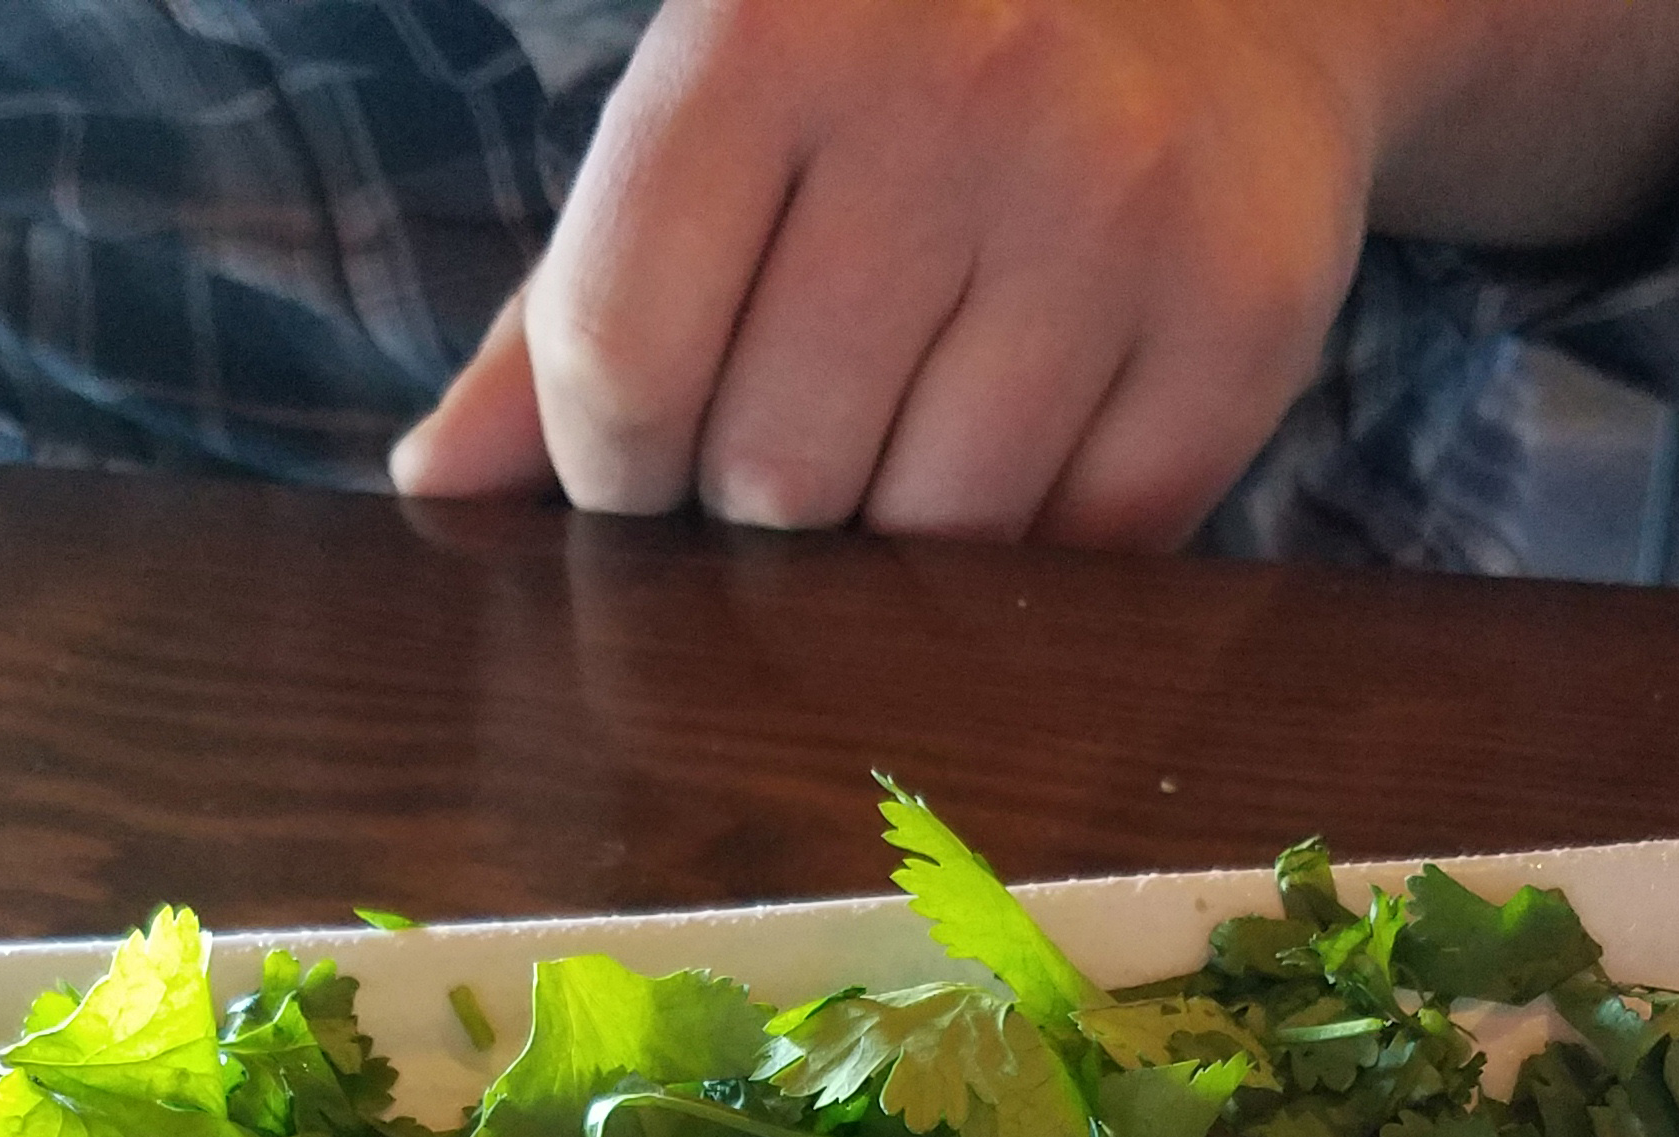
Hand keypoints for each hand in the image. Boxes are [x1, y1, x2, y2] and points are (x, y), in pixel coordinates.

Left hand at [388, 0, 1404, 550]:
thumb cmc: (910, 66)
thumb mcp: (721, 114)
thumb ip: (571, 300)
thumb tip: (434, 489)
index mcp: (775, 22)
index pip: (618, 354)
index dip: (609, 464)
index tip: (647, 461)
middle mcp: (961, 92)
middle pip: (775, 474)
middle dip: (765, 500)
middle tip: (811, 426)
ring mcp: (1118, 203)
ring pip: (936, 535)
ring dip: (906, 534)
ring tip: (928, 420)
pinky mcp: (1245, 309)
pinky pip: (1094, 543)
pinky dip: (1049, 537)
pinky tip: (1046, 430)